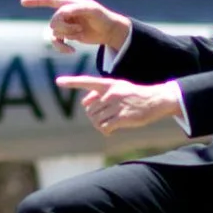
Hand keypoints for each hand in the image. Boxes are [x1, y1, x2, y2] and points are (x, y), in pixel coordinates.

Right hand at [21, 0, 131, 55]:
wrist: (109, 31)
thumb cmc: (101, 16)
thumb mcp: (90, 10)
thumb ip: (74, 9)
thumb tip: (58, 15)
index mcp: (69, 2)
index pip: (49, 0)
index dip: (35, 1)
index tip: (23, 2)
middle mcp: (64, 12)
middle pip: (53, 21)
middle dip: (65, 27)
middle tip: (80, 28)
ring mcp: (65, 24)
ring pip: (54, 32)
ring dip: (67, 35)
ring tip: (80, 34)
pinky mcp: (67, 35)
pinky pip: (56, 42)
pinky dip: (62, 47)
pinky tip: (72, 50)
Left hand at [55, 76, 182, 135]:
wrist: (155, 100)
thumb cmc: (133, 94)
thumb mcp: (118, 87)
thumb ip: (99, 92)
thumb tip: (84, 102)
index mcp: (108, 84)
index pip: (87, 81)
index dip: (72, 82)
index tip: (58, 81)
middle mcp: (111, 93)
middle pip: (89, 110)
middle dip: (93, 117)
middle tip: (104, 118)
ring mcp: (116, 105)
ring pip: (95, 120)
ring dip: (99, 125)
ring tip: (107, 124)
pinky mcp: (122, 117)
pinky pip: (104, 127)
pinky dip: (105, 131)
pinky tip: (111, 131)